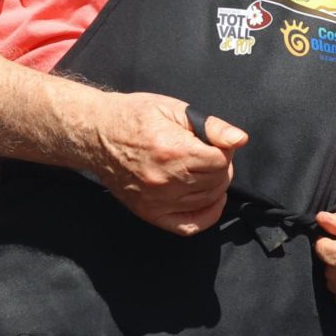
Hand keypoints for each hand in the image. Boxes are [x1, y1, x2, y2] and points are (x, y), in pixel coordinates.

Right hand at [89, 93, 246, 235]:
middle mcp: (165, 181)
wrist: (95, 134)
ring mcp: (156, 201)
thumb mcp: (174, 109)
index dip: (224, 150)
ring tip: (204, 170)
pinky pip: (188, 226)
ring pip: (207, 201)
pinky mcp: (148, 213)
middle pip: (217, 182)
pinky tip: (210, 201)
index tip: (214, 143)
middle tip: (210, 154)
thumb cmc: (134, 116)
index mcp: (173, 152)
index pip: (221, 162)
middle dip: (221, 167)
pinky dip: (206, 216)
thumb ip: (211, 126)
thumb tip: (240, 140)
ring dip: (214, 186)